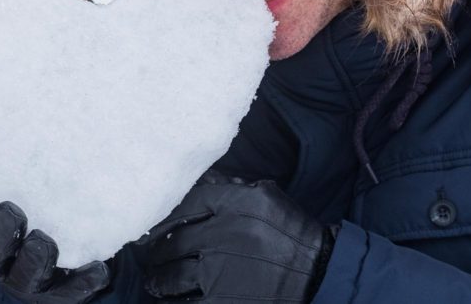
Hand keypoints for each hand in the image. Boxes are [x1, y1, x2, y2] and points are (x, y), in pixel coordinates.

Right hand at [0, 176, 110, 302]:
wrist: (70, 256)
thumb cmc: (36, 210)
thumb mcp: (18, 191)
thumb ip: (3, 171)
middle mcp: (3, 261)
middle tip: (12, 211)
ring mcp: (32, 279)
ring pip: (26, 277)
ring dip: (34, 260)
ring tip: (43, 241)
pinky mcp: (64, 290)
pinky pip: (72, 290)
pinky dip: (84, 280)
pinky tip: (98, 268)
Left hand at [136, 171, 336, 302]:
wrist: (321, 274)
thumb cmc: (292, 233)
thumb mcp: (266, 196)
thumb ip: (231, 187)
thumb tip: (201, 179)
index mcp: (233, 206)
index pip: (183, 205)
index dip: (161, 218)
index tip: (150, 228)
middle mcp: (221, 237)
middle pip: (171, 244)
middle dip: (155, 253)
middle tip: (149, 256)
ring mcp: (220, 273)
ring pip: (172, 277)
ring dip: (159, 279)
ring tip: (155, 281)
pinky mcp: (225, 302)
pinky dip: (174, 302)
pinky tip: (169, 300)